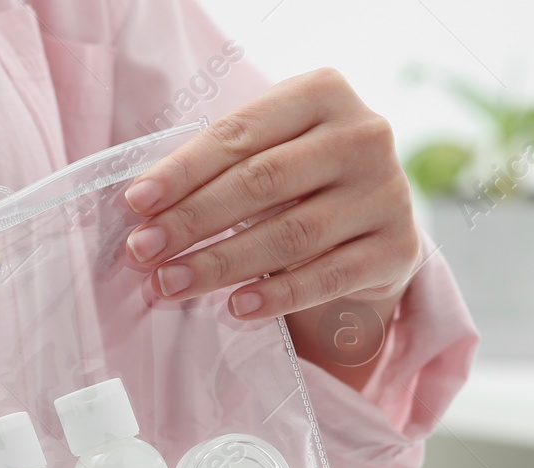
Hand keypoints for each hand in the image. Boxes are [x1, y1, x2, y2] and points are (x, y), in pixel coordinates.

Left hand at [123, 69, 421, 384]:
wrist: (375, 226)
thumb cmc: (302, 182)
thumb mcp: (269, 152)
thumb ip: (219, 166)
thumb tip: (144, 211)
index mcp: (324, 93)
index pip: (240, 133)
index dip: (183, 171)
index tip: (136, 203)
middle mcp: (364, 135)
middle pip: (261, 182)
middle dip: (192, 221)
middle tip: (143, 252)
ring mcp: (387, 192)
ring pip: (289, 234)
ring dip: (220, 265)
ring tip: (170, 285)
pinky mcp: (397, 248)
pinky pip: (325, 277)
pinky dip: (276, 295)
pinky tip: (235, 308)